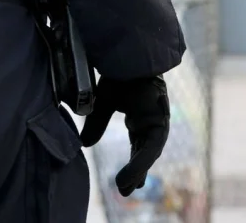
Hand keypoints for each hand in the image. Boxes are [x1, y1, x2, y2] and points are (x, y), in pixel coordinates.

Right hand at [79, 76, 168, 196]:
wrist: (128, 54)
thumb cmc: (118, 73)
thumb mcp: (102, 102)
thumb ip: (96, 124)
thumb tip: (85, 144)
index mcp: (140, 115)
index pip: (138, 144)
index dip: (132, 162)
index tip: (123, 180)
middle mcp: (151, 119)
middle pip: (145, 151)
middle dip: (137, 171)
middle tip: (127, 191)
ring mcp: (158, 118)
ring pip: (150, 152)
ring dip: (139, 171)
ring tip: (128, 187)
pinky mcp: (160, 118)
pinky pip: (153, 145)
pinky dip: (142, 161)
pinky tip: (135, 174)